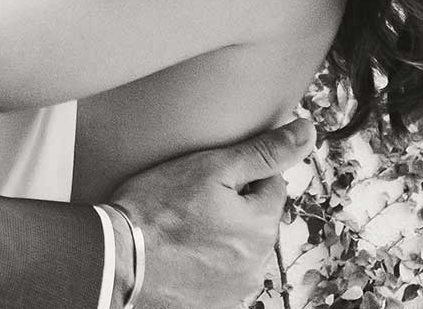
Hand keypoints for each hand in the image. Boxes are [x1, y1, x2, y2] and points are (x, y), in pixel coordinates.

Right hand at [109, 114, 313, 308]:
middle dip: (231, 205)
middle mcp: (256, 264)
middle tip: (191, 200)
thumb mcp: (213, 166)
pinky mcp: (213, 304)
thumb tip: (306, 132)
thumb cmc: (157, 210)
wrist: (116, 258)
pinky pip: (219, 273)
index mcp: (262, 226)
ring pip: (236, 246)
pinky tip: (181, 252)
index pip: (270, 184)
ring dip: (219, 235)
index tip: (209, 177)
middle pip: (254, 218)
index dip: (238, 173)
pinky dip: (205, 262)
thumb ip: (265, 151)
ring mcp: (234, 288)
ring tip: (182, 226)